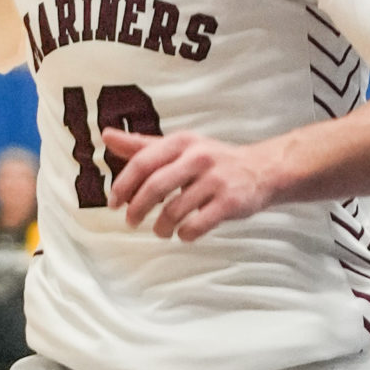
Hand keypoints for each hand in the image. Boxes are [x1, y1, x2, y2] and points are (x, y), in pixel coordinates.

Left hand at [104, 128, 274, 241]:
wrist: (262, 170)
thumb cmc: (213, 160)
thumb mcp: (179, 147)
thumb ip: (142, 145)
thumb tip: (106, 135)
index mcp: (181, 142)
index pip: (143, 161)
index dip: (123, 185)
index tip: (114, 204)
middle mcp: (198, 157)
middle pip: (155, 186)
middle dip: (137, 208)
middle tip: (131, 222)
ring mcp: (216, 179)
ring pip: (175, 210)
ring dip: (161, 226)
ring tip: (160, 230)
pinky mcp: (230, 202)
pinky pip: (198, 225)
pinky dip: (185, 234)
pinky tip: (184, 233)